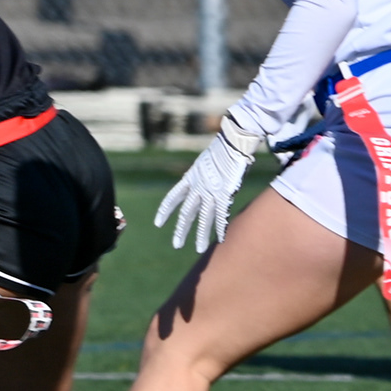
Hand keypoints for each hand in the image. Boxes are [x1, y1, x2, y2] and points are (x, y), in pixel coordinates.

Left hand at [154, 114, 265, 252]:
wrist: (232, 141)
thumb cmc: (224, 148)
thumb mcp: (208, 162)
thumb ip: (207, 175)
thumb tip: (212, 181)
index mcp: (190, 178)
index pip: (173, 197)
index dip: (165, 211)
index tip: (158, 223)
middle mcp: (197, 187)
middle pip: (187, 213)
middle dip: (182, 230)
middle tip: (176, 245)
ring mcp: (210, 191)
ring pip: (203, 218)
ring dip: (201, 235)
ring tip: (198, 249)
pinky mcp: (225, 194)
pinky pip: (222, 214)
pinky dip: (221, 227)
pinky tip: (221, 239)